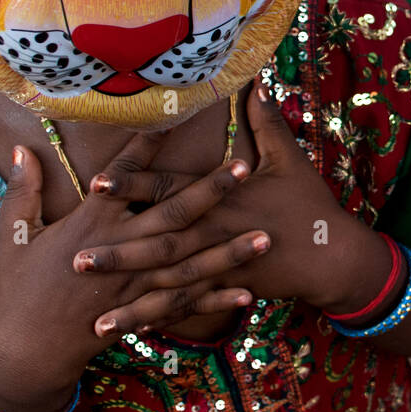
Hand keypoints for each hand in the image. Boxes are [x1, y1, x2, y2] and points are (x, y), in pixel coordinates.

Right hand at [0, 130, 266, 411]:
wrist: (28, 350)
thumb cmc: (19, 290)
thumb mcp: (12, 237)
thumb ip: (22, 192)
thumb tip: (22, 150)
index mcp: (90, 224)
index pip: (124, 177)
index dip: (148, 148)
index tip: (175, 120)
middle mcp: (120, 251)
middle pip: (173, 216)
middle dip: (211, 192)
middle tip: (243, 169)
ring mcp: (137, 285)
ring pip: (191, 263)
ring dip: (229, 249)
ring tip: (265, 235)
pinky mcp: (143, 312)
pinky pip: (187, 305)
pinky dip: (217, 301)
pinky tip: (249, 293)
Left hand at [75, 86, 394, 318]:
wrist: (333, 255)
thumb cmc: (309, 204)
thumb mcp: (290, 158)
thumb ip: (266, 121)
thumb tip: (255, 83)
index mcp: (223, 200)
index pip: (170, 190)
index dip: (133, 186)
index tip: (96, 184)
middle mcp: (215, 235)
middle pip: (159, 245)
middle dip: (119, 254)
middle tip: (77, 260)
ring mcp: (221, 267)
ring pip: (169, 286)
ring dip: (132, 300)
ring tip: (93, 313)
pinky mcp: (228, 289)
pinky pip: (188, 307)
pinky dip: (160, 319)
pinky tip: (130, 329)